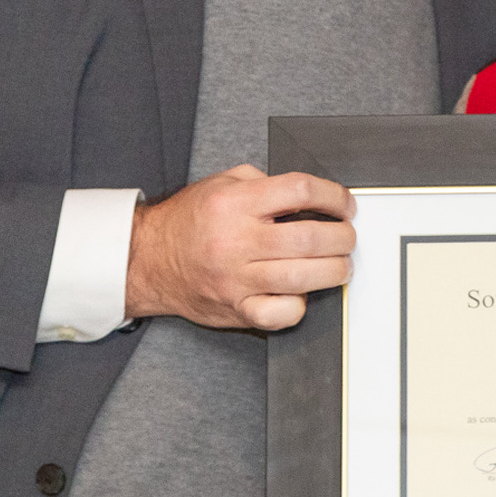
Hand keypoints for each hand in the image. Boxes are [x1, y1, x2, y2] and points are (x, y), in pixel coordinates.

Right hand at [125, 165, 355, 330]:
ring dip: (334, 271)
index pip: (300, 190)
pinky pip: (279, 314)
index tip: (345, 204)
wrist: (148, 260)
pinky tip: (301, 292)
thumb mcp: (222, 183)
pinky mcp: (236, 308)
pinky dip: (299, 305)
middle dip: (343, 237)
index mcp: (235, 203)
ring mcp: (235, 278)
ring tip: (340, 264)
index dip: (334, 196)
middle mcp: (235, 240)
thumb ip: (265, 182)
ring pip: (301, 277)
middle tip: (347, 237)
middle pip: (309, 238)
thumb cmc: (190, 221)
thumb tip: (311, 194)